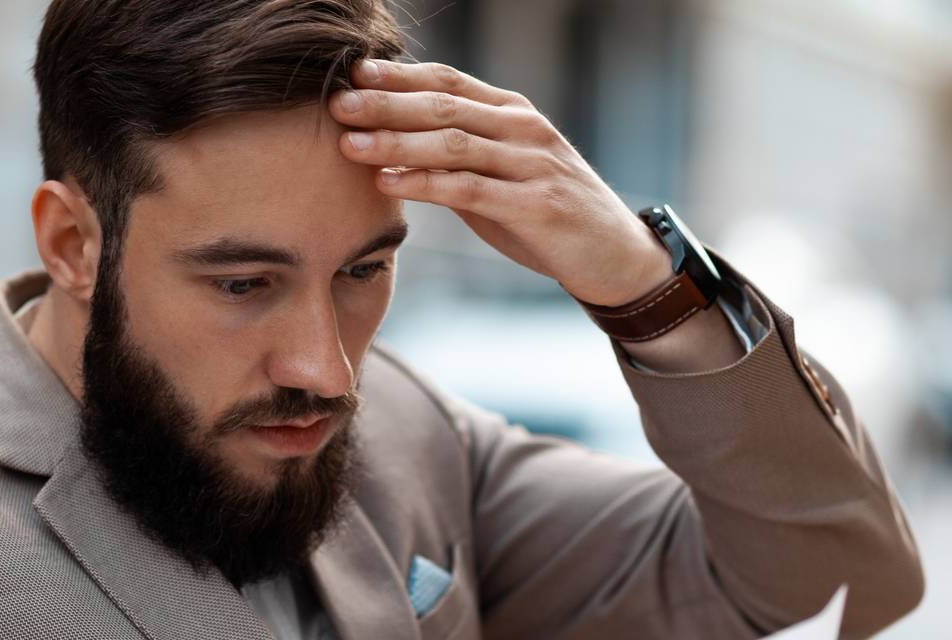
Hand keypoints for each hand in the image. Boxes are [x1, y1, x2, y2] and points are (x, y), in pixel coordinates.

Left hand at [330, 59, 673, 307]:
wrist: (614, 255)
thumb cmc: (547, 215)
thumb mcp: (502, 176)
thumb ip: (458, 158)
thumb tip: (394, 147)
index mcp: (513, 113)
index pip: (448, 81)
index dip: (399, 76)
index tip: (352, 74)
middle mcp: (522, 129)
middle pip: (443, 106)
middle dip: (386, 104)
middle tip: (337, 104)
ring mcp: (531, 165)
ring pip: (453, 143)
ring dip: (396, 142)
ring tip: (349, 143)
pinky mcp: (535, 205)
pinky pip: (469, 189)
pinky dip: (425, 183)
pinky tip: (389, 182)